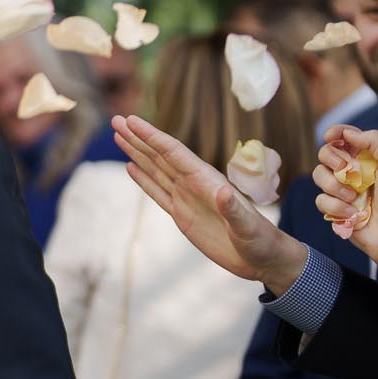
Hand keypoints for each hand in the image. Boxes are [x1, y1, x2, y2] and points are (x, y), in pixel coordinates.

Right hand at [111, 116, 306, 291]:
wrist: (261, 258)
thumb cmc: (260, 240)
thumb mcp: (248, 227)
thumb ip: (235, 211)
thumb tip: (224, 192)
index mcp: (206, 181)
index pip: (173, 152)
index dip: (151, 136)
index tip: (131, 121)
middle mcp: (194, 184)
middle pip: (159, 155)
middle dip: (138, 138)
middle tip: (116, 120)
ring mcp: (186, 198)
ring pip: (155, 170)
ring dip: (137, 153)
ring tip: (119, 136)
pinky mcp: (182, 215)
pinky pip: (157, 192)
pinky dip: (143, 179)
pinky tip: (131, 167)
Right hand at [314, 125, 377, 268]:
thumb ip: (374, 141)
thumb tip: (347, 133)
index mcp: (365, 157)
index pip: (343, 138)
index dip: (334, 133)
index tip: (330, 136)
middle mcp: (350, 171)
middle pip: (324, 153)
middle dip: (331, 158)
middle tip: (345, 168)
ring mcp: (340, 189)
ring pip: (318, 176)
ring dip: (335, 186)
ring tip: (353, 198)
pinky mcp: (332, 208)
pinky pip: (320, 200)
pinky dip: (336, 206)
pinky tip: (352, 213)